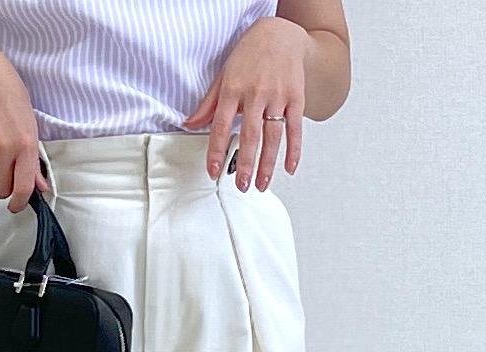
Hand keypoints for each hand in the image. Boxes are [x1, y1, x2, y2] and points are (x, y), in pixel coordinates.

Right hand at [0, 48, 50, 213]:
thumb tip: (41, 187)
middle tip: (3, 174)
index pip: (22, 189)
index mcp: (25, 143)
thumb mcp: (30, 126)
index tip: (16, 205)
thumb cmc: (8, 97)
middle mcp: (3, 147)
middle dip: (2, 188)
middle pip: (0, 191)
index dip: (19, 203)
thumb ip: (34, 161)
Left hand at [182, 17, 311, 190]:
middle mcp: (257, 93)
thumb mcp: (224, 75)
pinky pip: (295, 128)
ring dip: (267, 164)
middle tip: (242, 185)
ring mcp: (278, 96)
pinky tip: (288, 168)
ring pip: (273, 136)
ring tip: (260, 184)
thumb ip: (208, 104)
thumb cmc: (250, 55)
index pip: (222, 125)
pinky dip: (294, 150)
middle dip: (246, 163)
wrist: (281, 33)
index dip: (217, 150)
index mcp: (234, 89)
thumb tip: (189, 124)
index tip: (214, 170)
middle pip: (251, 135)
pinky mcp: (296, 97)